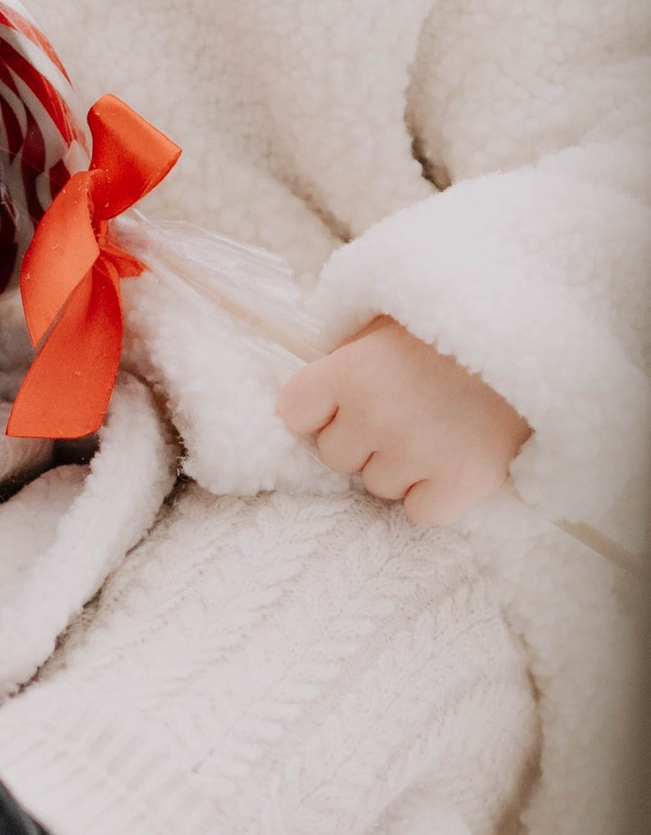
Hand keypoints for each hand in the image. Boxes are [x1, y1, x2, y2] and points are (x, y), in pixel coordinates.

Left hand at [277, 317, 529, 526]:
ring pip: (378, 486)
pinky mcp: (459, 484)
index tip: (347, 401)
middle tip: (407, 411)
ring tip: (439, 428)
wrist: (540, 340)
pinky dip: (436, 495)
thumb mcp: (389, 322)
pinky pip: (420, 512)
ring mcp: (417, 453)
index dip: (320, 410)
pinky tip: (456, 459)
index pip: (295, 411)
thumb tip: (311, 397)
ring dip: (401, 466)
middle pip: (335, 455)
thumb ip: (347, 354)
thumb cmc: (455, 329)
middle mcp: (375, 415)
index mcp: (351, 370)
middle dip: (363, 439)